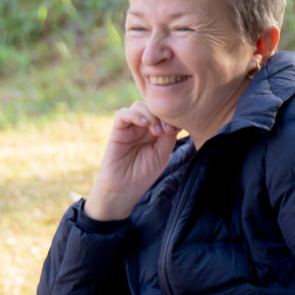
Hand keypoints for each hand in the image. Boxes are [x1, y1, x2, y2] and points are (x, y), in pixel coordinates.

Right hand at [83, 102, 178, 221]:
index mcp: (155, 131)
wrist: (124, 189)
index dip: (172, 116)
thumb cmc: (143, 174)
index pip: (164, 114)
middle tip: (166, 131)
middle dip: (162, 115)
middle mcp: (142, 127)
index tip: (178, 128)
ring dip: (151, 115)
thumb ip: (168, 136)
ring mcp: (130, 128)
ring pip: (139, 106)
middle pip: (152, 106)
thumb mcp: (163, 154)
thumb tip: (174, 120)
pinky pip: (123, 114)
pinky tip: (144, 124)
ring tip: (156, 132)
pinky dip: (135, 115)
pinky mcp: (117, 131)